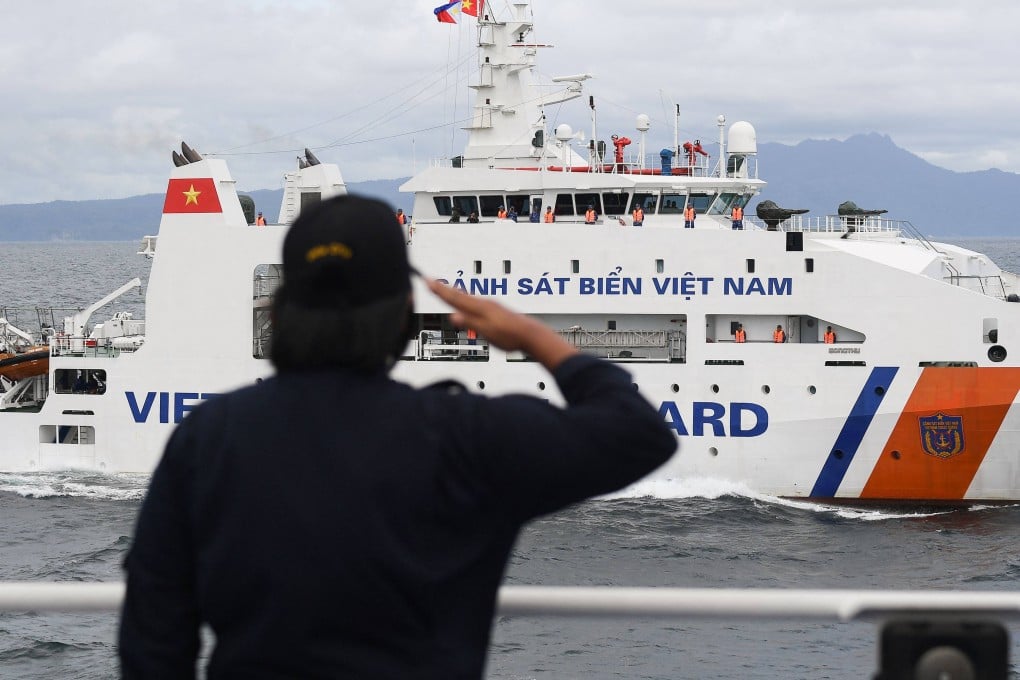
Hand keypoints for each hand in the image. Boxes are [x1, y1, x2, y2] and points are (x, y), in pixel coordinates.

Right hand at [426, 279, 578, 369]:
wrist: (530, 334)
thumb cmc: (510, 335)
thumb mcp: (487, 332)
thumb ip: (470, 323)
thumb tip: (453, 316)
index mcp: (480, 308)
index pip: (454, 298)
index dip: (440, 291)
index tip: (427, 281)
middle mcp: (484, 303)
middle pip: (458, 294)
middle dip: (443, 288)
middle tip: (430, 280)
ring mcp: (490, 306)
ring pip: (466, 297)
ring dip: (453, 292)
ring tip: (444, 287)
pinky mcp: (494, 310)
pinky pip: (474, 301)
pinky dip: (464, 298)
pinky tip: (467, 300)